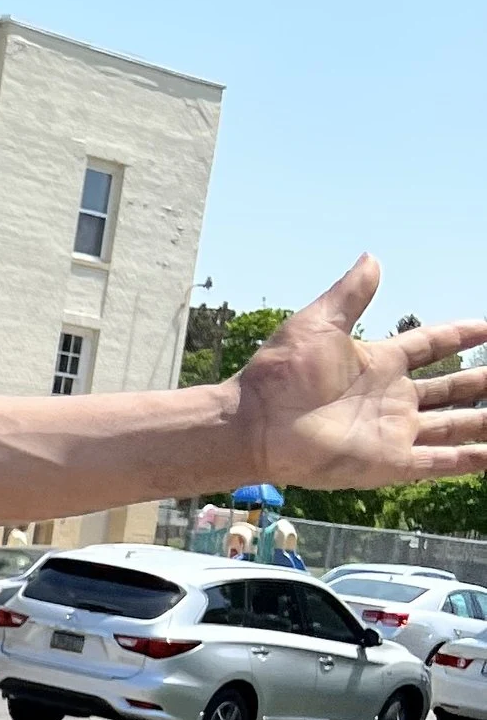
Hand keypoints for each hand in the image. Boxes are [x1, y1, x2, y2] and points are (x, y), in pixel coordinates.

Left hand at [235, 259, 486, 489]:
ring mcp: (392, 431)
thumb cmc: (280, 373)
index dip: (460, 335)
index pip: (430, 345)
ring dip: (482, 419)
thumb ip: (352, 294)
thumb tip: (372, 257)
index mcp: (378, 362)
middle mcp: (392, 398)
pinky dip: (467, 460)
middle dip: (481, 381)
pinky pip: (437, 462)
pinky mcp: (388, 462)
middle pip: (450, 388)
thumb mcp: (319, 323)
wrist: (255, 423)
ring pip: (453, 425)